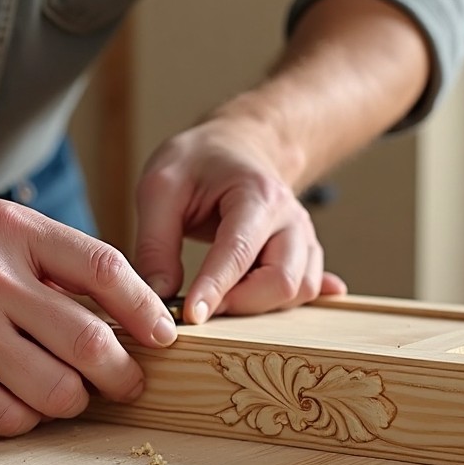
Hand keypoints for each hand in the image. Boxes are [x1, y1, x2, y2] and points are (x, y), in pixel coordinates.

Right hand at [0, 191, 177, 435]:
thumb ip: (54, 260)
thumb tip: (125, 312)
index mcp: (13, 230)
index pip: (105, 271)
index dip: (145, 311)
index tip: (162, 336)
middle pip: (89, 341)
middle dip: (124, 374)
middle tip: (129, 382)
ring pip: (55, 389)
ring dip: (77, 401)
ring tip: (74, 393)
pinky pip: (6, 415)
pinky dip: (29, 418)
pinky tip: (26, 402)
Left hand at [134, 115, 346, 323]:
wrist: (238, 146)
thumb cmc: (199, 162)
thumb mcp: (161, 187)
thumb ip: (156, 242)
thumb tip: (159, 295)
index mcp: (257, 194)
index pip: (239, 252)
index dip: (215, 289)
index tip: (191, 317)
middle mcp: (290, 218)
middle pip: (282, 281)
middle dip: (240, 304)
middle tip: (198, 307)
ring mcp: (303, 238)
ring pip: (299, 292)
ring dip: (259, 308)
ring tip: (219, 299)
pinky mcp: (304, 255)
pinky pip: (307, 292)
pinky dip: (285, 307)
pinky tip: (268, 317)